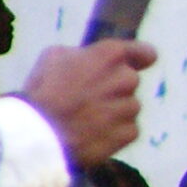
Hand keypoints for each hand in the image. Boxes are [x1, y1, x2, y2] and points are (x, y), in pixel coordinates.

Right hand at [19, 42, 157, 165]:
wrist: (40, 133)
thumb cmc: (43, 90)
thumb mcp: (55, 57)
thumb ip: (83, 55)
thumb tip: (91, 59)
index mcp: (110, 55)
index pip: (145, 53)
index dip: (140, 58)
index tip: (139, 63)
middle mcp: (127, 79)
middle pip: (129, 81)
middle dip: (113, 87)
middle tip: (86, 98)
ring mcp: (131, 107)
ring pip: (128, 107)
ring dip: (112, 111)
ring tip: (84, 119)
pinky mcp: (130, 132)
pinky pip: (126, 129)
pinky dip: (113, 132)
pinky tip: (91, 133)